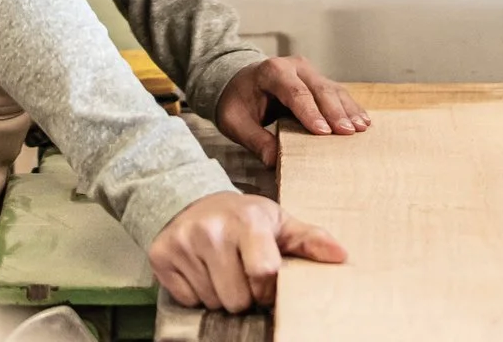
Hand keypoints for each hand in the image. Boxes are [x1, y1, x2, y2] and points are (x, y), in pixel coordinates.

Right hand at [147, 192, 346, 311]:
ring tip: (220, 269)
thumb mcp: (278, 222)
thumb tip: (341, 255)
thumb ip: (309, 239)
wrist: (190, 200)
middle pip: (237, 299)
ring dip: (220, 295)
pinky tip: (200, 270)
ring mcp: (183, 243)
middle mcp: (211, 230)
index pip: (263, 274)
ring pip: (212, 302)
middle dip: (243, 295)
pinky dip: (196, 292)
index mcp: (247, 220)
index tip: (266, 279)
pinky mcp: (161, 256)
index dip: (268, 288)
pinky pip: (187, 299)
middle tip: (240, 272)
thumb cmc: (242, 217)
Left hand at [214, 56, 369, 167]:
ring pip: (333, 89)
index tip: (323, 132)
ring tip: (361, 128)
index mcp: (272, 71)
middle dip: (335, 112)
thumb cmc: (237, 101)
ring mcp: (309, 71)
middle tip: (348, 133)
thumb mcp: (235, 121)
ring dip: (348, 110)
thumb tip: (273, 160)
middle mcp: (294, 66)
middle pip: (319, 89)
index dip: (310, 112)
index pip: (294, 92)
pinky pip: (337, 93)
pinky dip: (350, 107)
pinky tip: (363, 121)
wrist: (238, 81)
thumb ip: (254, 139)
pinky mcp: (319, 80)